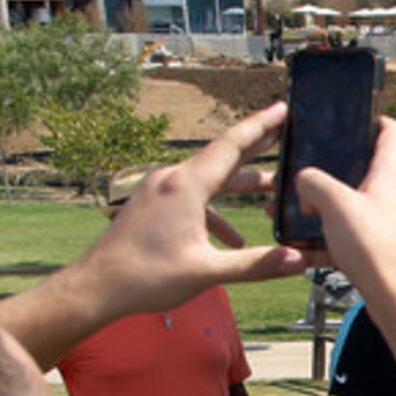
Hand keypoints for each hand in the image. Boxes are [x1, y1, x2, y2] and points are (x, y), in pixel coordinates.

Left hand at [74, 105, 303, 323]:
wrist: (97, 286)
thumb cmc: (145, 277)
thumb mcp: (207, 272)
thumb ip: (255, 265)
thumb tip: (298, 260)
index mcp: (186, 186)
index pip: (232, 145)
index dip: (261, 126)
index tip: (282, 109)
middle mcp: (171, 179)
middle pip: (223, 156)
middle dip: (256, 145)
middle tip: (283, 132)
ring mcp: (159, 190)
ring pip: (208, 178)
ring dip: (239, 183)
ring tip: (269, 189)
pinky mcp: (152, 204)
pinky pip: (192, 198)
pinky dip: (216, 210)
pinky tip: (231, 237)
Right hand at [299, 117, 395, 327]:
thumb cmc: (375, 249)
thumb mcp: (332, 204)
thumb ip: (312, 182)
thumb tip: (306, 184)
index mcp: (392, 174)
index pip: (392, 131)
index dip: (373, 120)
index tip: (356, 121)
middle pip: (371, 171)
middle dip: (340, 172)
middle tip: (315, 175)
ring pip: (361, 206)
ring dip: (334, 208)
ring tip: (306, 213)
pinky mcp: (391, 249)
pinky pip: (359, 236)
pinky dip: (337, 238)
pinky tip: (310, 249)